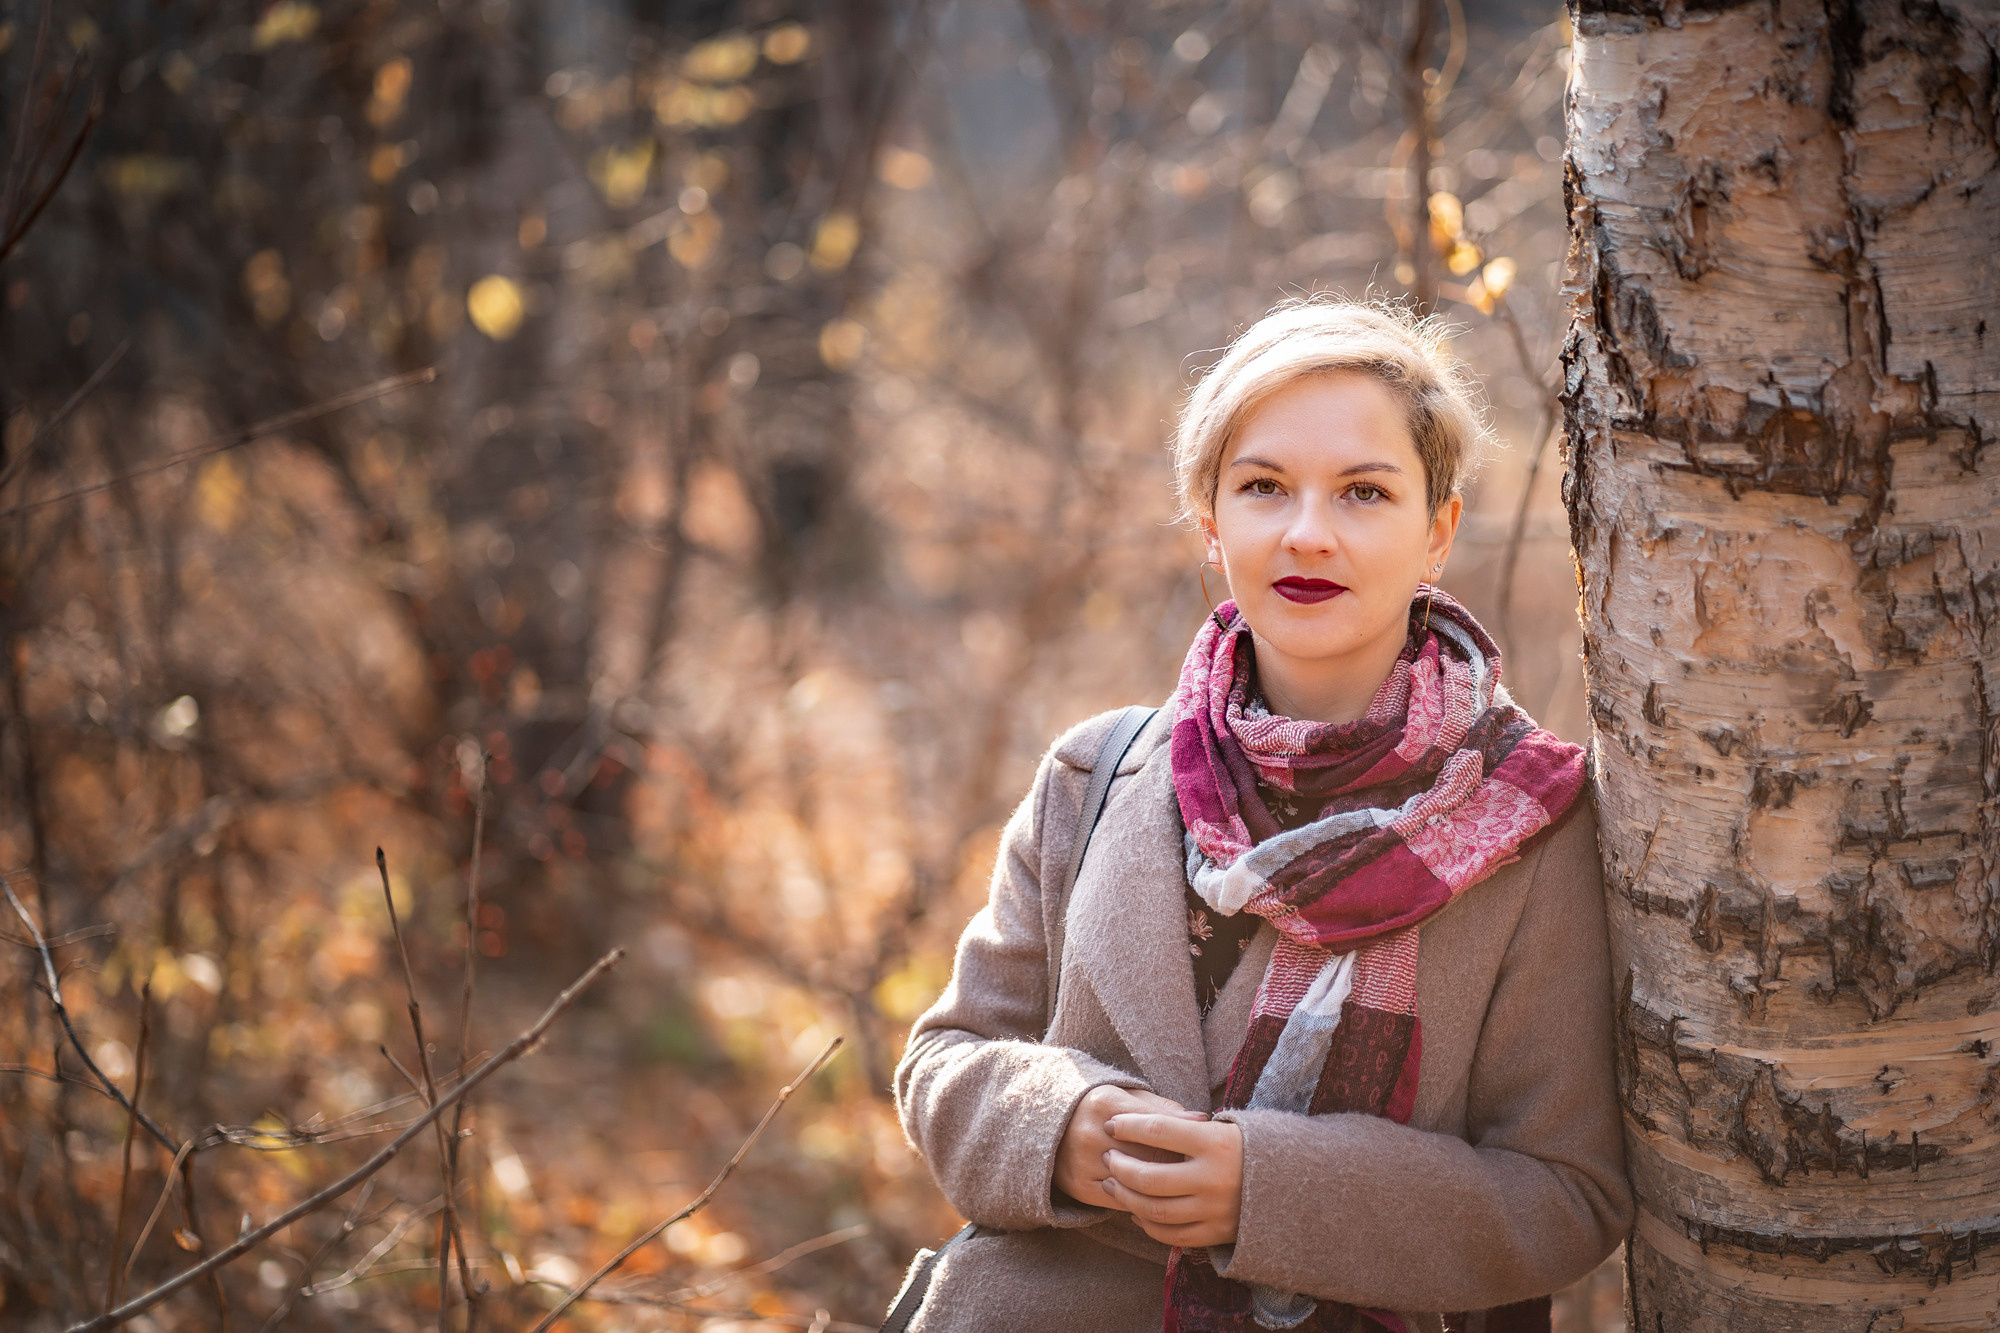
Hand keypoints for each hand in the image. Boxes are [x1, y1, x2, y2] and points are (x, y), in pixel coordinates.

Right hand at [1053, 1085, 1205, 1210]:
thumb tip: (1202, 1120)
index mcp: (1106, 1102)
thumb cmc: (1102, 1111)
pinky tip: (1156, 1197)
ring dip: (1161, 1187)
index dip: (1183, 1140)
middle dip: (1177, 1165)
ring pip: (1137, 1182)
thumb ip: (1162, 1107)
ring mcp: (1083, 1162)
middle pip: (1149, 1156)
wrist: (1050, 1129)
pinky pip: (1121, 1200)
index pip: (1157, 1126)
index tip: (1200, 1149)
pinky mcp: (1080, 1187)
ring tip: (1179, 1185)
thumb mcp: (1127, 1097)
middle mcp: (1092, 1132)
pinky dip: (1142, 1201)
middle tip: (1195, 1171)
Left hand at [1100, 1112, 1243, 1247]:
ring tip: (1112, 1184)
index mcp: (1216, 1142)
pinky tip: (1136, 1212)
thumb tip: (1138, 1123)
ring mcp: (1215, 1210)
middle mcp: (1214, 1178)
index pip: (1158, 1130)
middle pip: (1149, 1176)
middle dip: (1120, 1167)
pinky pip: (1171, 1235)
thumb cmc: (1254, 1147)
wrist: (1299, 1185)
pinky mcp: (1217, 1234)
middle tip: (1107, 1157)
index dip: (1128, 1127)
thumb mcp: (1227, 1127)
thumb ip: (1187, 1127)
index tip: (1111, 1124)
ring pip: (1155, 1210)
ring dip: (1126, 1197)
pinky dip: (1147, 1225)